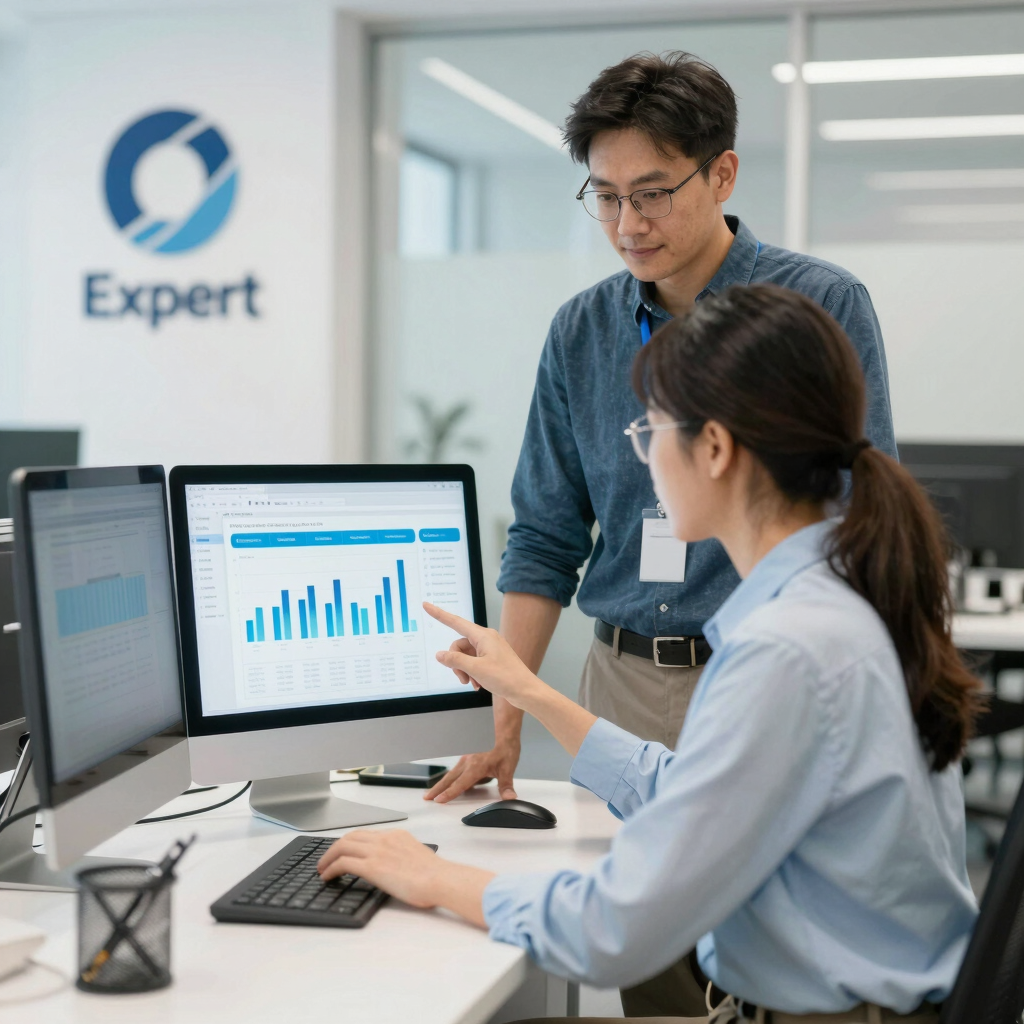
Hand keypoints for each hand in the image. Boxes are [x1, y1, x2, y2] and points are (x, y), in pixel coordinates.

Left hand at [317, 829, 444, 907]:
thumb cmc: (434, 875)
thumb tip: (394, 867)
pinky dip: (331, 868)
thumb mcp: (416, 857)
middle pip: (350, 837)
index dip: (349, 843)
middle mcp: (384, 839)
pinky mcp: (372, 866)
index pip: (365, 834)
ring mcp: (377, 851)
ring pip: (342, 846)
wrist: (440, 879)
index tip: (342, 851)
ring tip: (322, 868)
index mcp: (396, 835)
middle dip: (334, 848)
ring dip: (328, 857)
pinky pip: (343, 863)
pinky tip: (327, 876)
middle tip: (326, 860)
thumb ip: (401, 856)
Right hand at [423, 602, 541, 708]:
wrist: (526, 691)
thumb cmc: (506, 678)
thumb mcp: (476, 669)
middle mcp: (486, 639)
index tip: (426, 605)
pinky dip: (473, 673)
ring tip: (473, 684)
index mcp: (483, 636)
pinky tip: (478, 685)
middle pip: (459, 645)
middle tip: (463, 678)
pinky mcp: (493, 659)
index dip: (439, 614)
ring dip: (465, 671)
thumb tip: (440, 654)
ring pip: (466, 656)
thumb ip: (455, 660)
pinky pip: (474, 662)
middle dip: (456, 663)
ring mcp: (490, 649)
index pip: (455, 622)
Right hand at [424, 741, 519, 803]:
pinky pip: (459, 766)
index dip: (449, 794)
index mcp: (475, 767)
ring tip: (436, 790)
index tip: (438, 801)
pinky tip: (457, 778)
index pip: (459, 784)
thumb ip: (506, 785)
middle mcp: (468, 761)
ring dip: (444, 782)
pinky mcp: (470, 752)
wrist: (503, 726)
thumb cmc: (504, 743)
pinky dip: (454, 774)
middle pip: (449, 778)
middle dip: (438, 788)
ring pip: (453, 772)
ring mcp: (467, 756)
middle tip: (427, 797)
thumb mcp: (508, 767)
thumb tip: (510, 798)